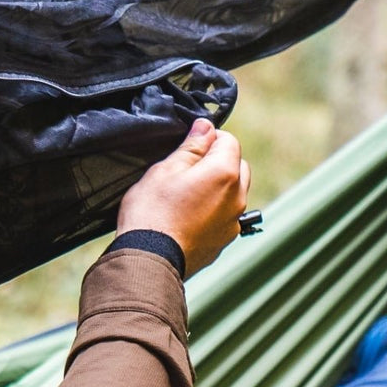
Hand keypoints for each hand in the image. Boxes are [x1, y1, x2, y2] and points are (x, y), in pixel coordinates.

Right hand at [116, 118, 250, 277]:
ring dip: (216, 188)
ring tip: (184, 196)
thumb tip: (206, 127)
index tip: (187, 147)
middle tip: (185, 171)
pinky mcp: (224, 241)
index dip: (207, 139)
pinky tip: (186, 217)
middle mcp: (237, 197)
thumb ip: (191, 146)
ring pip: (232, 193)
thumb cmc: (152, 213)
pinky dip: (212, 211)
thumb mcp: (165, 169)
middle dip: (217, 162)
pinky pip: (224, 216)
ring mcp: (233, 222)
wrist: (149, 260)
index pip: (228, 140)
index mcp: (225, 173)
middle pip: (237, 166)